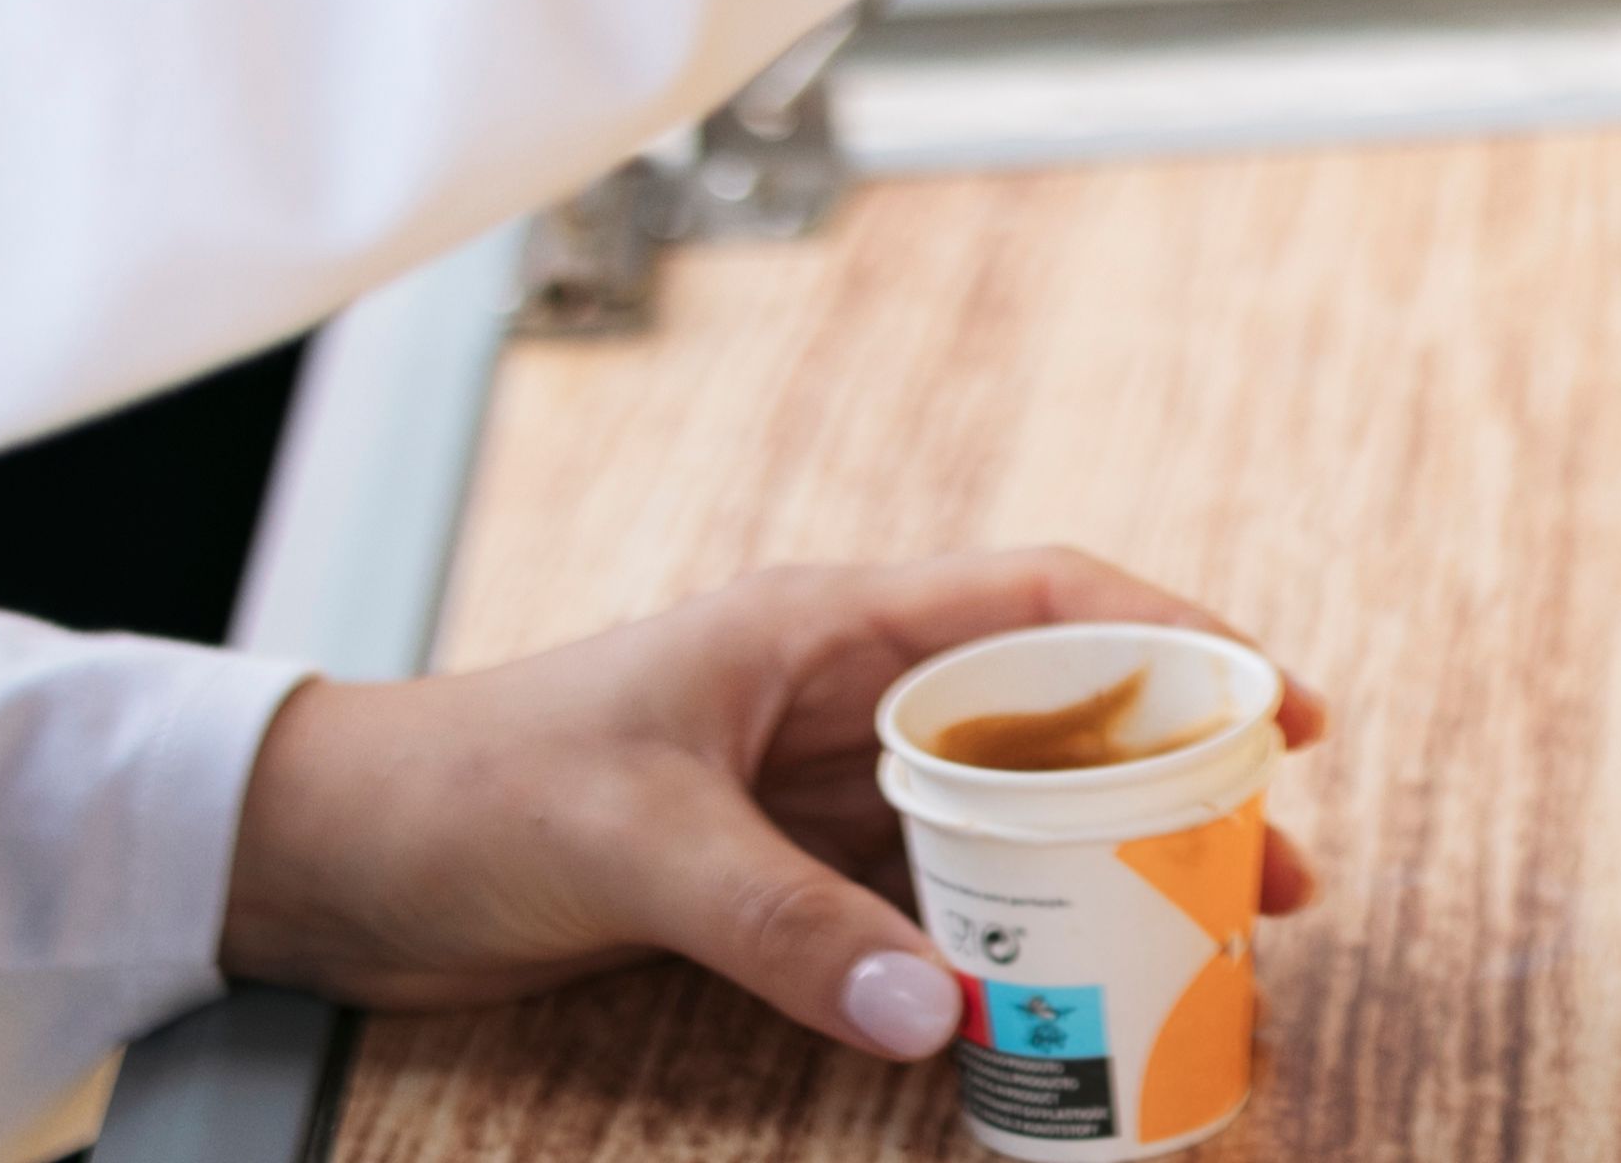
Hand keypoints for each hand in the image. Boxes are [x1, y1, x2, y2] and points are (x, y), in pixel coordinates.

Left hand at [216, 550, 1330, 1060]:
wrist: (340, 851)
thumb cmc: (470, 789)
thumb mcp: (636, 844)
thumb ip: (786, 928)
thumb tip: (943, 1020)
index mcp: (823, 625)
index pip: (1045, 600)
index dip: (1177, 637)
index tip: (1279, 709)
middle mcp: (836, 692)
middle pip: (1050, 714)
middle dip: (1173, 777)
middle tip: (1275, 869)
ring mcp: (811, 785)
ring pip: (1003, 812)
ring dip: (1104, 866)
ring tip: (1206, 938)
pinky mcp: (776, 873)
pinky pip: (930, 897)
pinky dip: (1006, 939)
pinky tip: (1058, 992)